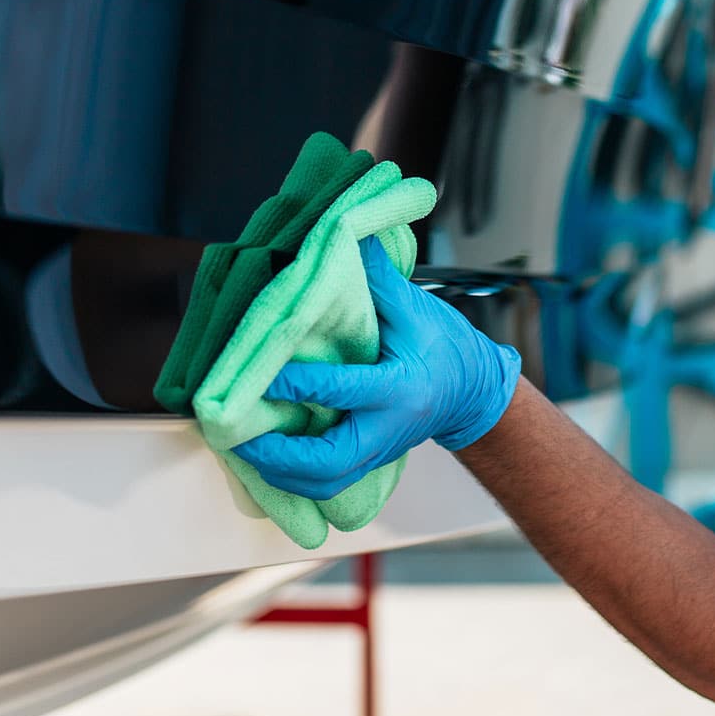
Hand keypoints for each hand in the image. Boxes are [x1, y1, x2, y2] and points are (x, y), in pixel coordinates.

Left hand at [233, 236, 520, 498]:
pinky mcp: (371, 460)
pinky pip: (326, 482)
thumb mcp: (415, 307)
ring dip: (279, 472)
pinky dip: (291, 474)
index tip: (265, 373)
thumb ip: (375, 277)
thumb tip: (343, 233)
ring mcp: (380, 451)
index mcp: (402, 387)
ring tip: (242, 447)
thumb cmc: (447, 345)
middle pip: (328, 461)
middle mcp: (388, 427)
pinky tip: (264, 456)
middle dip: (278, 454)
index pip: (345, 390)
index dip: (300, 384)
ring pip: (323, 482)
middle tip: (240, 430)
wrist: (474, 391)